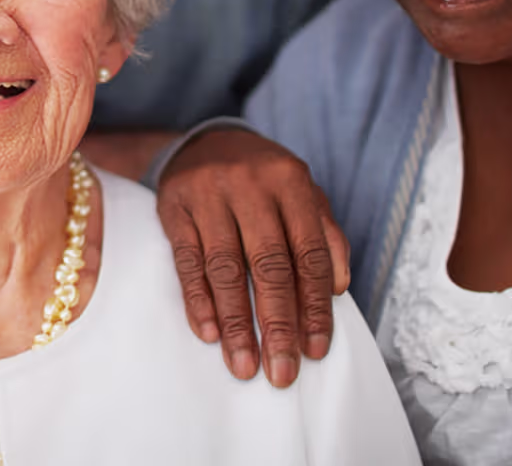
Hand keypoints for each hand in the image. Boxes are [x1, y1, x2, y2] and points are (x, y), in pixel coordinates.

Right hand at [156, 126, 348, 388]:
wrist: (205, 141)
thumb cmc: (263, 179)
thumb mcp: (302, 194)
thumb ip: (325, 235)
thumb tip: (337, 289)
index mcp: (290, 180)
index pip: (309, 253)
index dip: (314, 306)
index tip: (315, 350)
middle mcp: (249, 184)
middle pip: (268, 264)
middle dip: (277, 324)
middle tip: (281, 370)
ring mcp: (208, 193)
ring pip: (225, 268)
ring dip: (235, 322)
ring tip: (243, 364)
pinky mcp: (173, 206)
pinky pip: (186, 260)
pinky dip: (197, 300)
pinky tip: (208, 332)